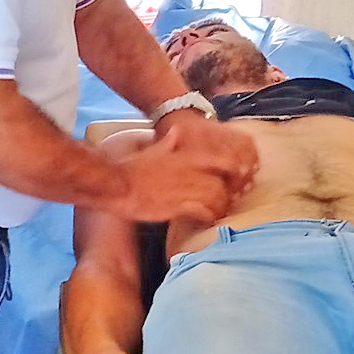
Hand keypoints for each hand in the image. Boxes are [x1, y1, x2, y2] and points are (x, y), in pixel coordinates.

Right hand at [112, 124, 256, 222]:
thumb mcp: (152, 149)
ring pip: (216, 199)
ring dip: (219, 209)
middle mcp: (190, 172)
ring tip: (216, 215)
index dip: (234, 171)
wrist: (117, 183)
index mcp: (186, 157)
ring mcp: (185, 189)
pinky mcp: (178, 207)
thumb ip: (168, 143)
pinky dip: (207, 218)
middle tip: (226, 204)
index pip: (222, 161)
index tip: (236, 180)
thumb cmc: (131, 167)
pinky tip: (205, 221)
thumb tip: (176, 132)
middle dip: (227, 196)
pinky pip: (203, 213)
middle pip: (222, 184)